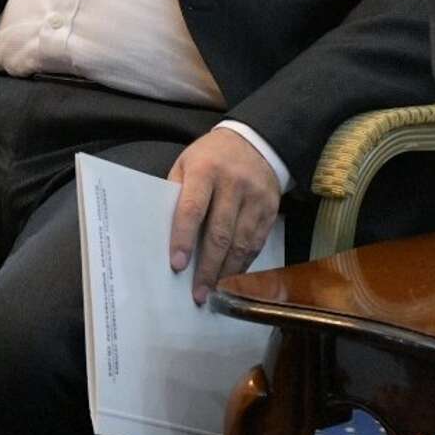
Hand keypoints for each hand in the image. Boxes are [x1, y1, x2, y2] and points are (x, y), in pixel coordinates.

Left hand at [167, 129, 281, 305]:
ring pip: (241, 243)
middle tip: (197, 293)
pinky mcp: (270, 210)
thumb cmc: (211, 156)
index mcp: (205, 171)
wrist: (256, 142)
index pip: (192, 208)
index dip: (184, 238)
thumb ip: (176, 192)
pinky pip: (256, 243)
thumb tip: (163, 231)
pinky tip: (232, 277)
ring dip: (226, 272)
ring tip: (213, 291)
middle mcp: (233, 185)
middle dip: (207, 267)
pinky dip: (244, 264)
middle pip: (219, 233)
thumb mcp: (186, 163)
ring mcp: (255, 198)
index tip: (177, 265)